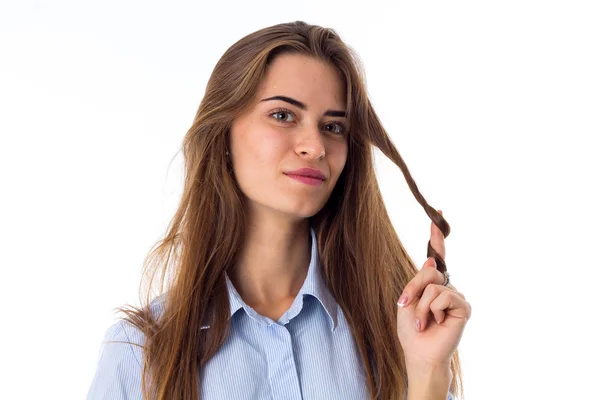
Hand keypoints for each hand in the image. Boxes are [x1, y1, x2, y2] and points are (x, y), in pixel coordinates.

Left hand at [396, 210, 471, 368]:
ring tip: (422, 322)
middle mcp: (446, 287)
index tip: (438, 213)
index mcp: (431, 284)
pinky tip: (436, 323)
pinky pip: (443, 297)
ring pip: (433, 285)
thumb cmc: (411, 330)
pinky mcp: (463, 307)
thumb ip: (418, 281)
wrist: (419, 353)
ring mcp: (456, 297)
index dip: (437, 235)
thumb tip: (431, 262)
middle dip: (413, 288)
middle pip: (429, 270)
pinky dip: (433, 310)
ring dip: (420, 306)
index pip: (436, 256)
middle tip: (404, 305)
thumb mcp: (407, 301)